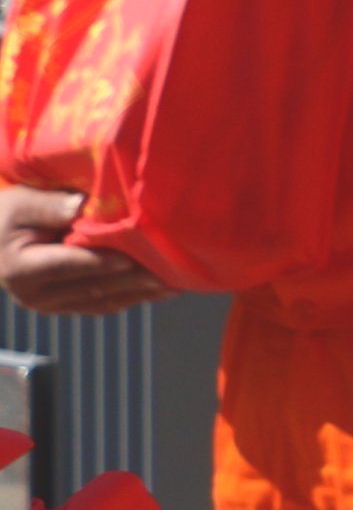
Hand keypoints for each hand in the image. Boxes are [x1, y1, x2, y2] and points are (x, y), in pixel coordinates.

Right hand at [0, 188, 170, 315]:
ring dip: (141, 293)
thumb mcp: (22, 203)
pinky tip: (162, 289)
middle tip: (172, 270)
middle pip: (93, 287)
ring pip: (103, 301)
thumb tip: (81, 206)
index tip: (135, 257)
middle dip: (135, 279)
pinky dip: (134, 297)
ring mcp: (51, 306)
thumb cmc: (8, 214)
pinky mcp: (65, 306)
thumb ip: (52, 206)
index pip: (71, 265)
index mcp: (22, 269)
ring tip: (178, 280)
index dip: (104, 262)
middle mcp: (36, 296)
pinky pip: (103, 304)